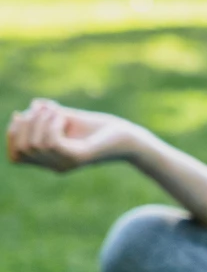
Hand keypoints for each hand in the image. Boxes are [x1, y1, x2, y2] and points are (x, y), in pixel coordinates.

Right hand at [6, 99, 146, 172]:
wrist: (128, 136)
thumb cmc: (99, 128)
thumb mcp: (69, 118)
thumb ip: (49, 114)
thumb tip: (33, 105)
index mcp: (50, 159)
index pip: (16, 157)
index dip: (12, 135)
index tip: (20, 115)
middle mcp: (56, 165)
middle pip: (22, 148)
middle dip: (26, 125)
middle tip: (44, 109)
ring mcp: (67, 163)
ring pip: (34, 145)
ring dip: (40, 121)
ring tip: (57, 111)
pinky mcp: (79, 157)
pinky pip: (51, 143)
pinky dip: (51, 124)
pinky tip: (62, 115)